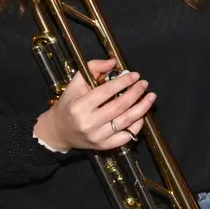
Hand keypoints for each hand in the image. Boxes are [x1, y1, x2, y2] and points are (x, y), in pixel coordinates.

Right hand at [33, 59, 152, 151]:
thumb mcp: (75, 84)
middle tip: (144, 84)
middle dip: (136, 93)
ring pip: (126, 121)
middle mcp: (88, 123)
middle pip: (119, 106)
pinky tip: (142, 115)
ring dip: (142, 108)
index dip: (124, 82)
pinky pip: (126, 136)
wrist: (58, 131)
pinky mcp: (103, 146)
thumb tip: (113, 63)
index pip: (107, 91)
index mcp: (80, 106)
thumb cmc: (69, 105)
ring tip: (150, 97)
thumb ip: (92, 69)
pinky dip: (137, 125)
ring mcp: (97, 136)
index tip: (135, 75)